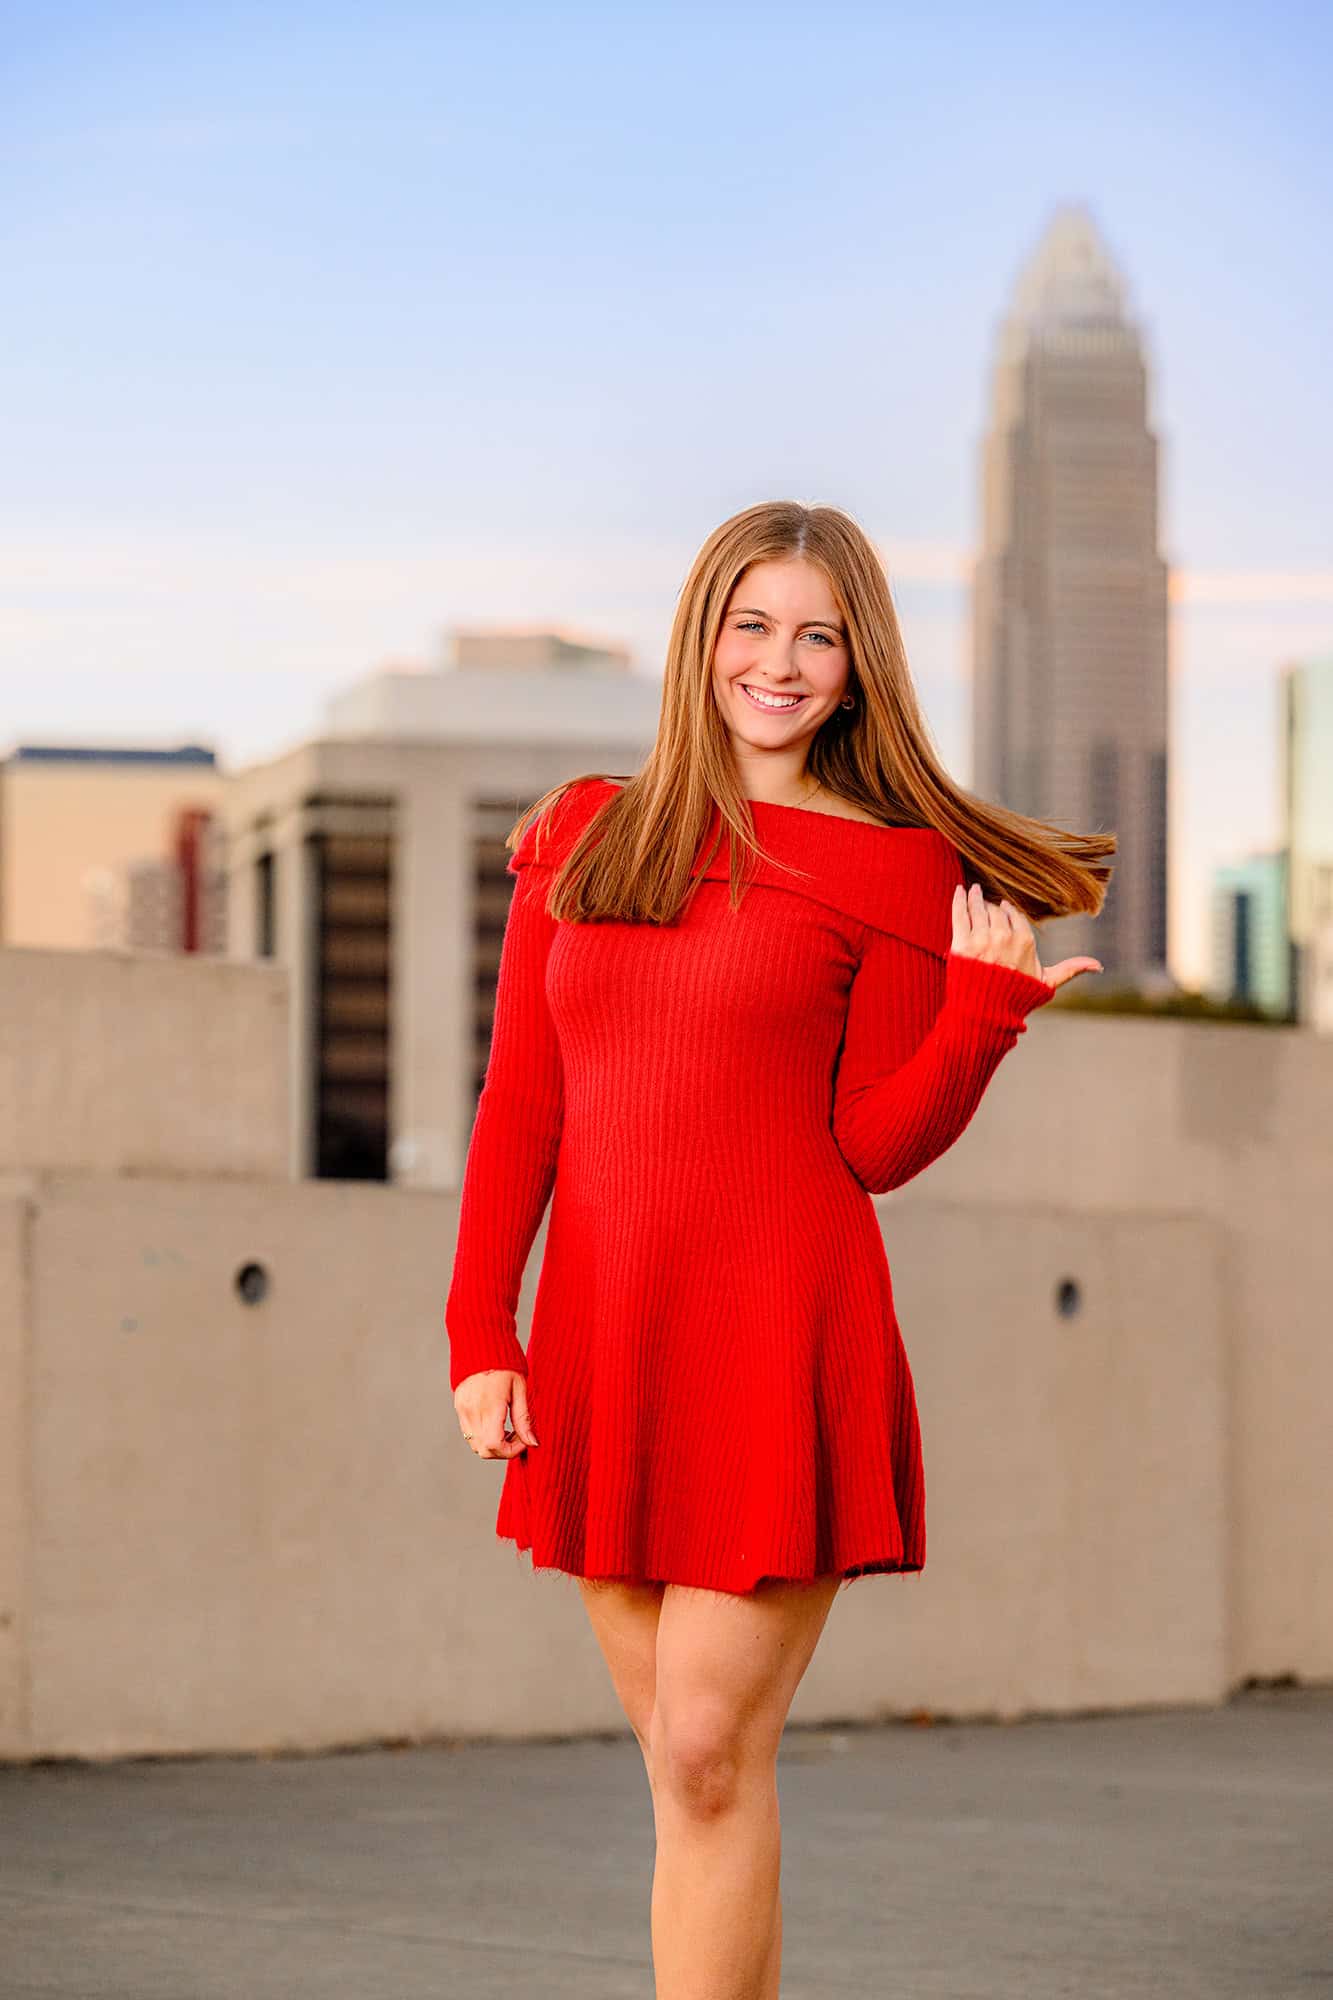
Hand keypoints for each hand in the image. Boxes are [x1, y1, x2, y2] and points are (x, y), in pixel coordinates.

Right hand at [454, 1369, 538, 1458]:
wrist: (481, 1343)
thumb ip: (524, 1419)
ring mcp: (463, 1410)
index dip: (511, 1451)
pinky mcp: (459, 1406)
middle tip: (518, 1437)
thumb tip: (533, 1443)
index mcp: (490, 1407)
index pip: (495, 1446)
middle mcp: (472, 1411)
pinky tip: (495, 1422)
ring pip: (474, 1444)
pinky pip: (468, 1433)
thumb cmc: (505, 1363)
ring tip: (507, 1429)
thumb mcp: (520, 1389)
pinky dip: (482, 1436)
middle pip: (484, 1450)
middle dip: (503, 1451)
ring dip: (492, 1445)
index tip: (524, 1441)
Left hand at [952, 882, 1102, 993]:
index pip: (1014, 915)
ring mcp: (982, 938)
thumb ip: (1071, 969)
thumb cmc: (1018, 999)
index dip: (1008, 911)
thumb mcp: (1048, 983)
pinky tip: (958, 890)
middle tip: (984, 899)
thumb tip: (1099, 966)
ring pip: (978, 908)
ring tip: (972, 890)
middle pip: (995, 910)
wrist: (986, 1014)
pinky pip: (959, 913)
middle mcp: (1004, 936)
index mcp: (1025, 940)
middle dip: (990, 905)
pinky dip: (958, 899)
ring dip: (975, 896)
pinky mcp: (961, 943)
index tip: (1003, 907)